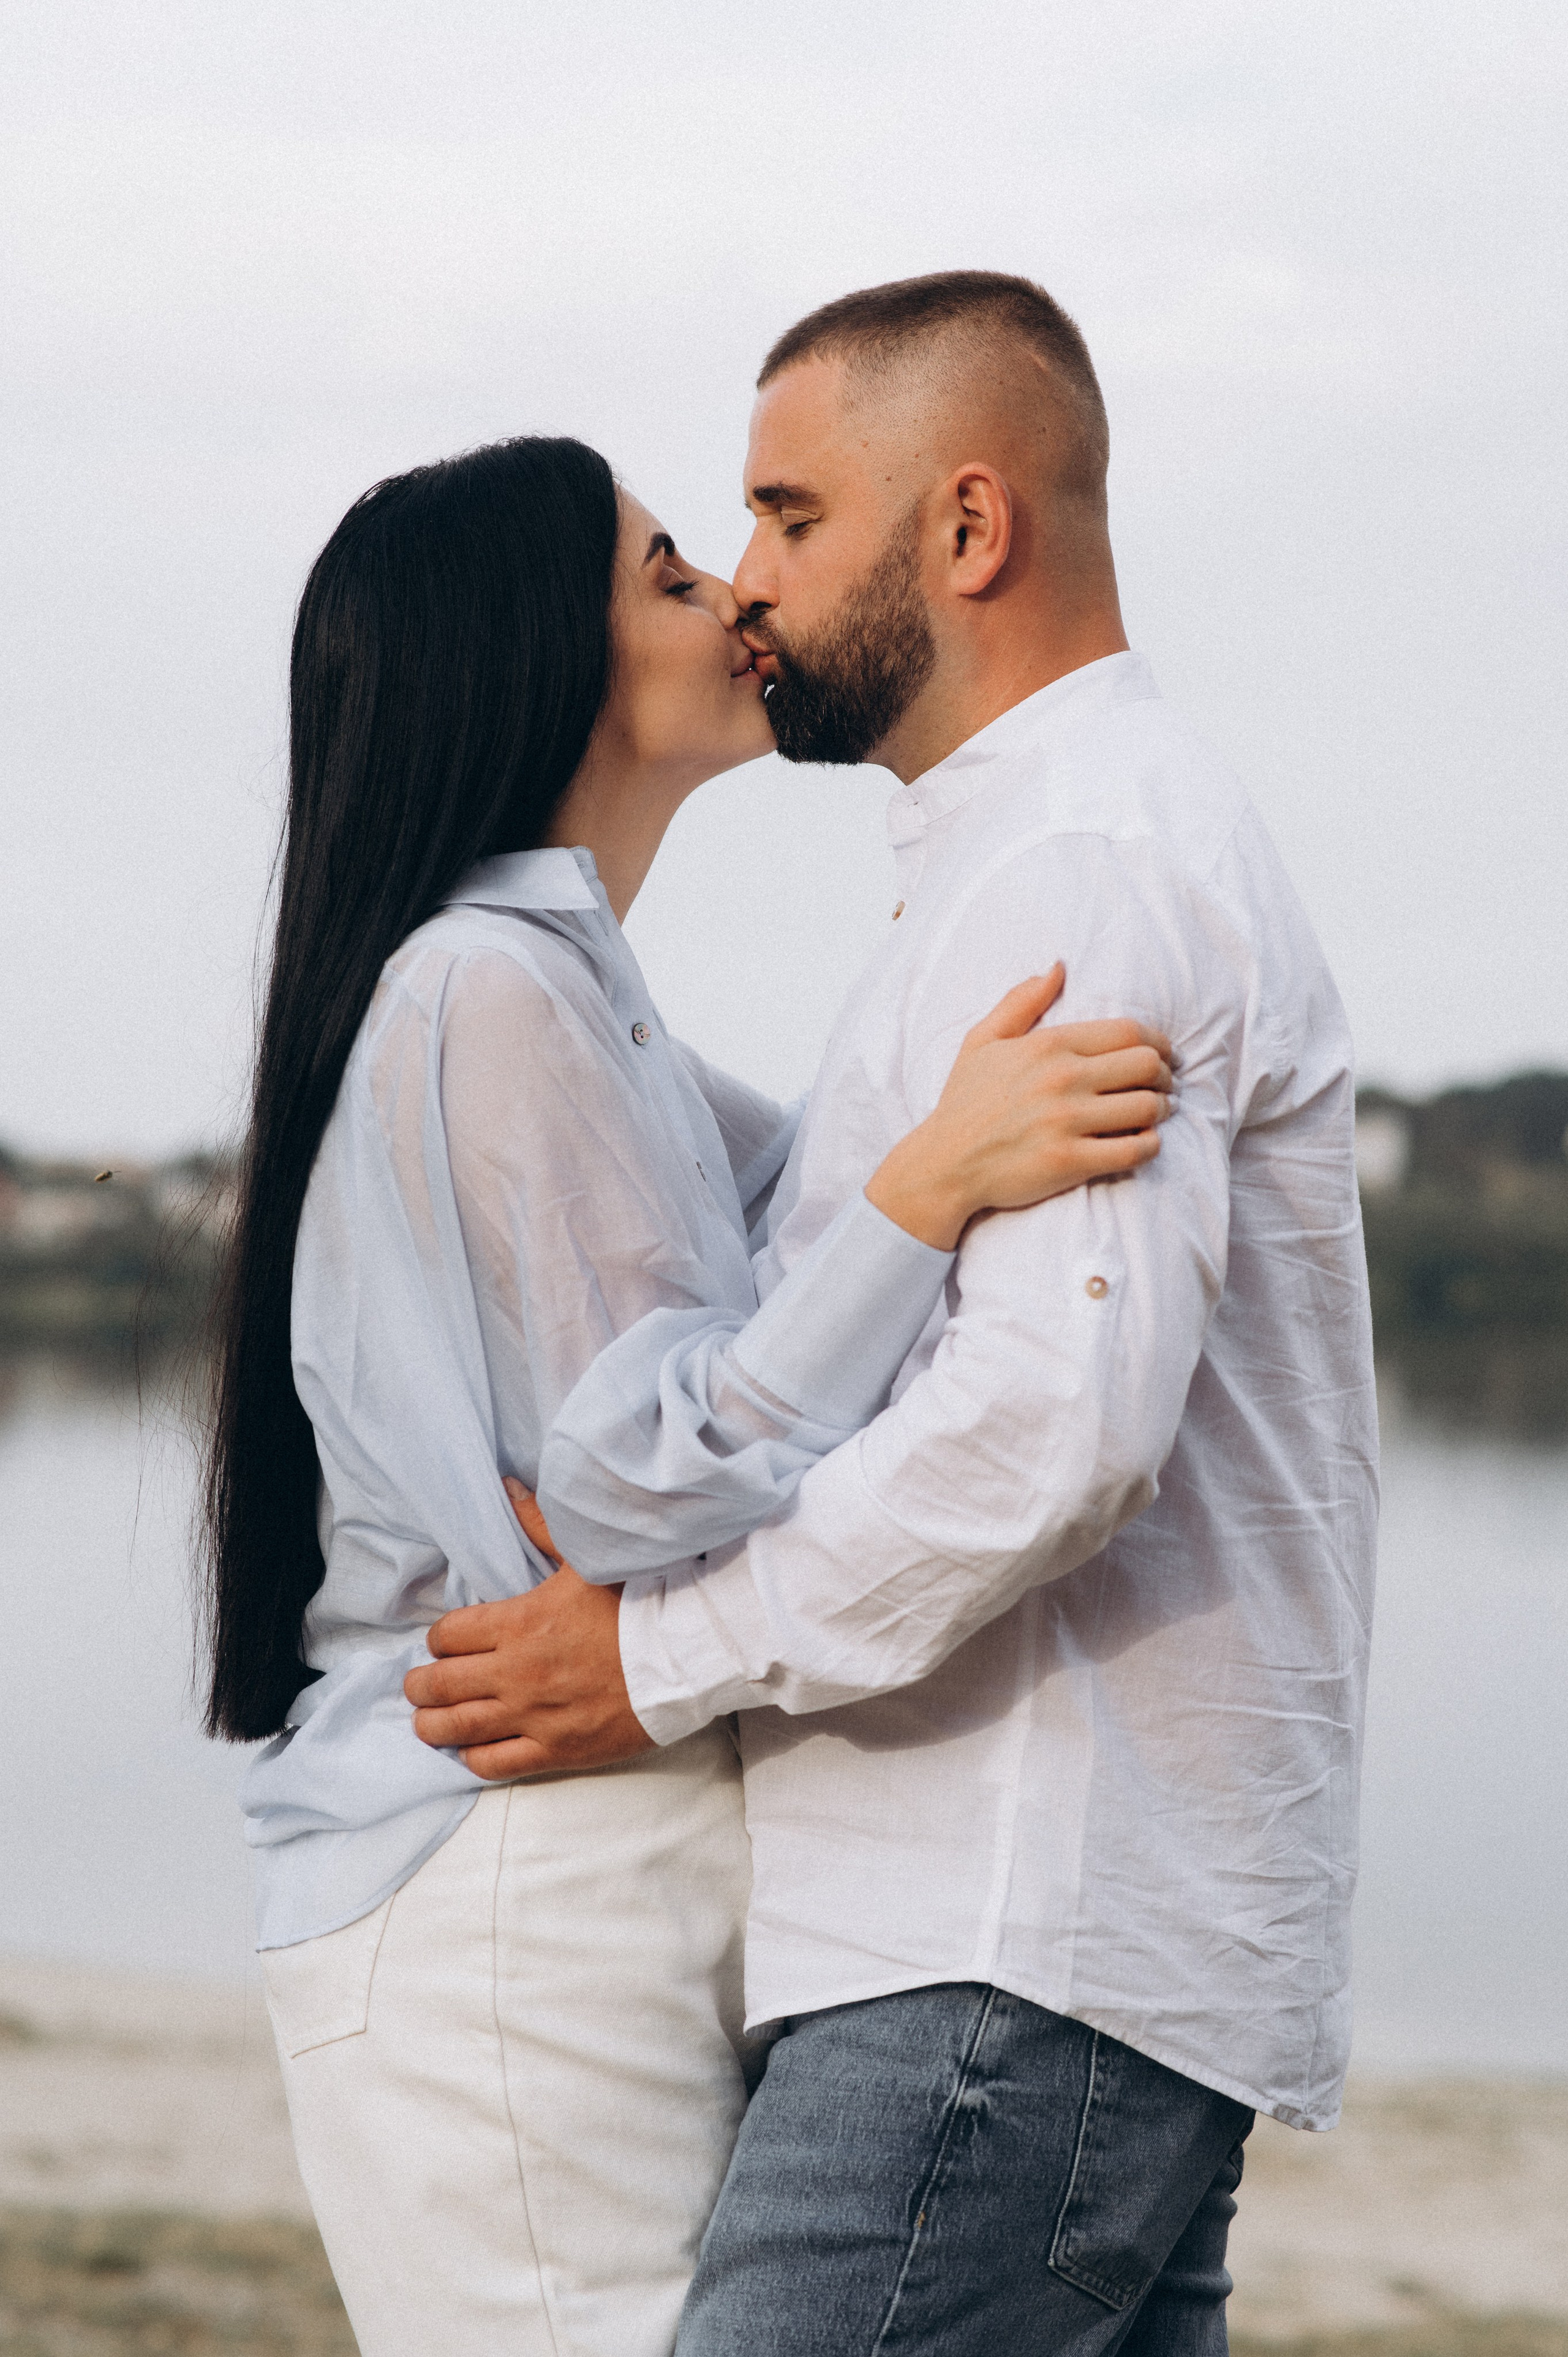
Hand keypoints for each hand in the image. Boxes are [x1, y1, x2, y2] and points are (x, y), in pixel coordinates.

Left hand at [402, 1482, 653, 1777]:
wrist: (687, 1656)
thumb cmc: (640, 1602)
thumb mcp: (586, 1558)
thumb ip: (540, 1525)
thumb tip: (508, 1488)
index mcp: (519, 1622)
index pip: (449, 1634)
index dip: (440, 1638)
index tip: (446, 1641)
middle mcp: (516, 1672)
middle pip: (441, 1684)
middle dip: (421, 1684)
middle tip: (418, 1683)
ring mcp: (533, 1716)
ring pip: (457, 1727)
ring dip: (431, 1724)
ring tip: (426, 1720)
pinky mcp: (556, 1750)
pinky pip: (494, 1763)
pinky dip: (472, 1757)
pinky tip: (469, 1748)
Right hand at [866, 966, 1175, 1250]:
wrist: (943, 1164)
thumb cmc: (964, 1102)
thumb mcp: (981, 1041)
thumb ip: (1021, 1001)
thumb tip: (1057, 967)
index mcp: (1047, 1046)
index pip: (1129, 1032)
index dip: (1158, 1043)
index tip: (1162, 1055)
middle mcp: (1061, 1080)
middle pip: (1146, 1065)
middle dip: (1164, 1075)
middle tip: (1161, 1086)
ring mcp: (1065, 1122)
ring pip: (1147, 1108)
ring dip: (1160, 1111)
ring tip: (1153, 1115)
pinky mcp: (1069, 1162)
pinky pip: (1134, 1150)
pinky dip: (1149, 1146)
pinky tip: (1142, 1143)